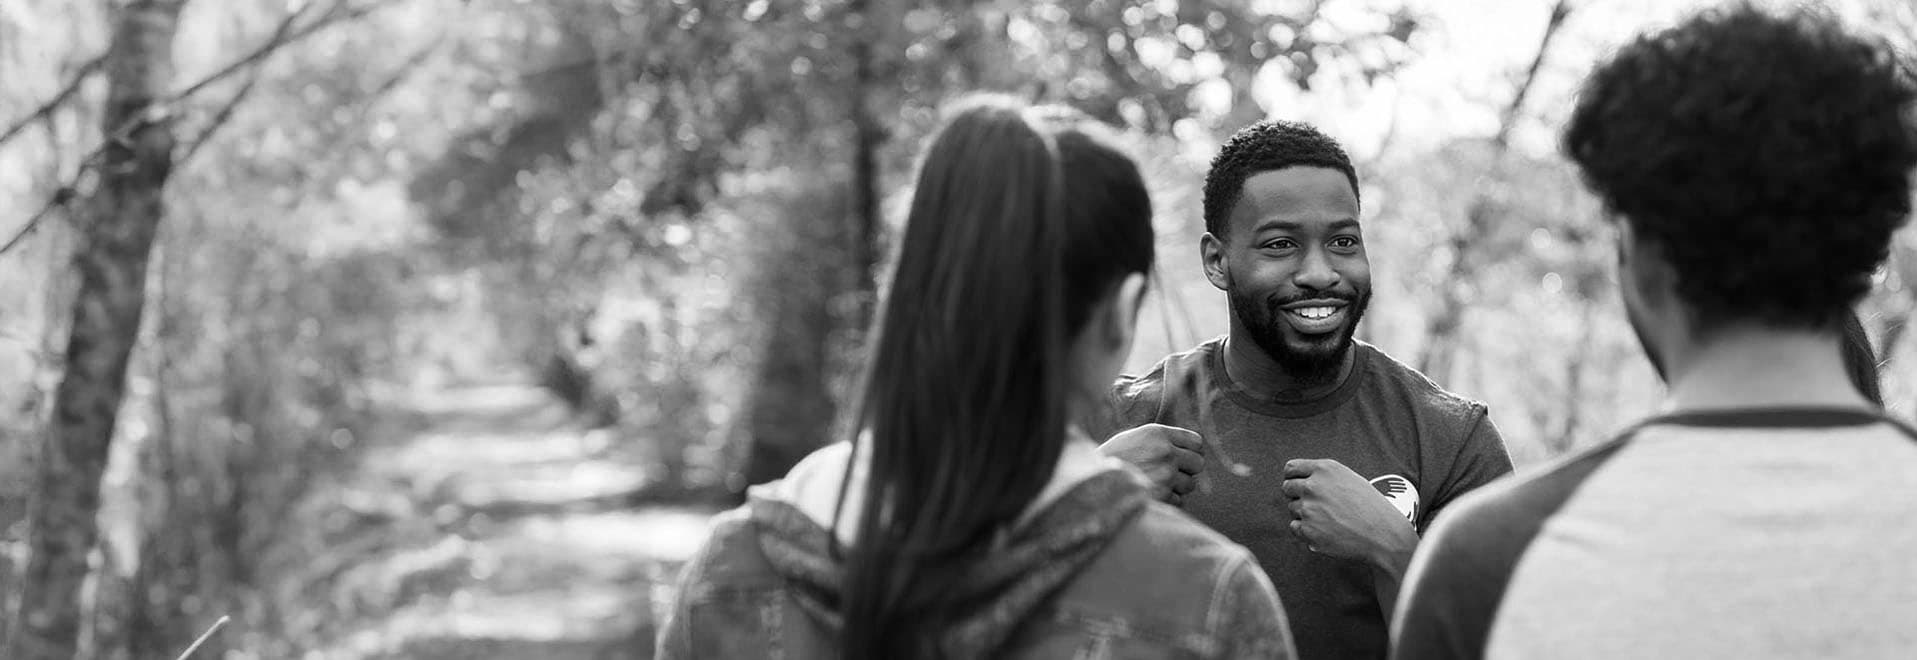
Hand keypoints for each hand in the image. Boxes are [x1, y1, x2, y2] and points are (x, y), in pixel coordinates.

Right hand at [1098, 424, 1204, 505]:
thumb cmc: (1112, 459)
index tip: (1182, 457)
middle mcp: (1165, 451)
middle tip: (1171, 473)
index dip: (1191, 452)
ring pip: (1190, 485)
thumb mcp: (1134, 438)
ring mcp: (1165, 474)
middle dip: (1187, 470)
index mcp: (1158, 433)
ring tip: (1156, 485)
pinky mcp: (1162, 495)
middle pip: (1198, 464)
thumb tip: (1193, 449)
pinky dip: (1168, 501)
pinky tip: (1150, 495)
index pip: (1197, 442)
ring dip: (1177, 487)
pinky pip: (1179, 500)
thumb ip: (1162, 439)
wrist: (1091, 481)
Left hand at [1279, 459, 1415, 569]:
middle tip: (1315, 504)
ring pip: (1292, 509)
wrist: (1383, 534)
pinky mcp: (1307, 530)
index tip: (1297, 484)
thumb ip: (1323, 475)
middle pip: (1287, 488)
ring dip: (1304, 514)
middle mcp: (1313, 486)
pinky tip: (1324, 530)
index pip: (1290, 468)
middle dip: (1297, 495)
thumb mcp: (1349, 478)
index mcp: (1324, 469)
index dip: (1293, 477)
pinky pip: (1295, 527)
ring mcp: (1308, 509)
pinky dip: (1305, 530)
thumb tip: (1301, 478)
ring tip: (1328, 519)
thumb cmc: (1370, 507)